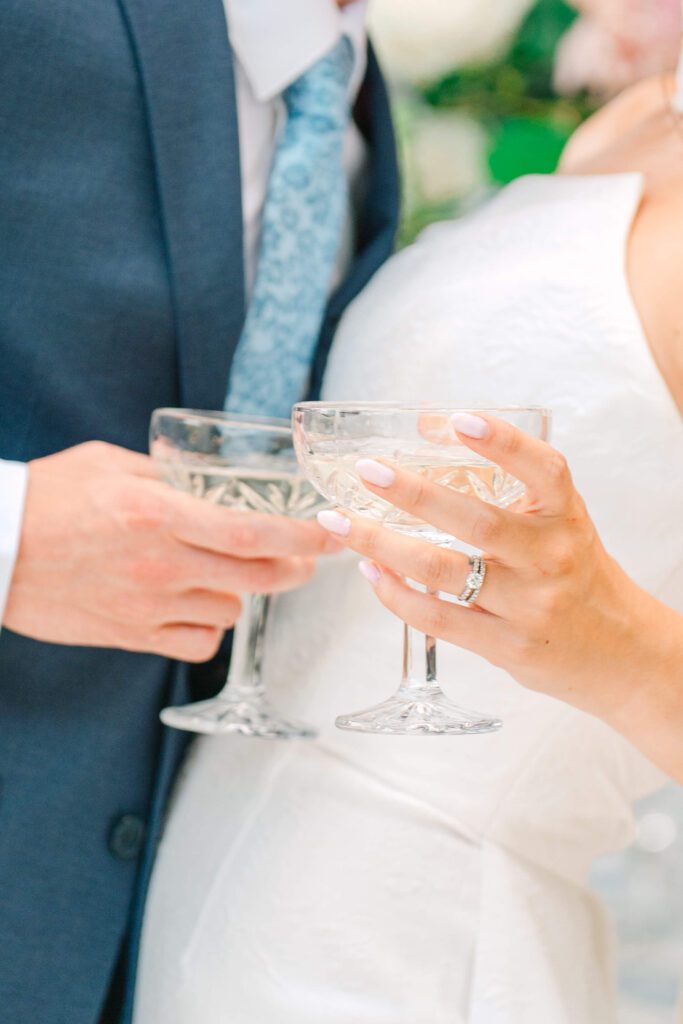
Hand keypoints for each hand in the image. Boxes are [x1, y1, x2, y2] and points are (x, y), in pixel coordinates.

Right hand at [4, 441, 335, 661]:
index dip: (302, 537)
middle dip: (295, 569)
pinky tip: (196, 606)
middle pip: (258, 578)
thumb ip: (167, 474)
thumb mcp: (109, 464)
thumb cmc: (47, 497)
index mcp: (159, 514)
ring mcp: (147, 606)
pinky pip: (197, 643)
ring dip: (241, 592)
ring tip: (223, 574)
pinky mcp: (130, 635)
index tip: (330, 534)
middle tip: (305, 559)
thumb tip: (206, 478)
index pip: (253, 533)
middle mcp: (161, 565)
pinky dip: (208, 627)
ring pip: (231, 611)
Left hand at [316, 415, 682, 727]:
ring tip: (342, 523)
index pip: (544, 470)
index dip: (503, 442)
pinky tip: (370, 571)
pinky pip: (438, 618)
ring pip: (443, 572)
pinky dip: (396, 594)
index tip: (459, 419)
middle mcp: (550, 559)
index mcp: (566, 518)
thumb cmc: (575, 573)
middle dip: (414, 494)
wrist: (616, 651)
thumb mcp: (556, 521)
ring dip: (383, 545)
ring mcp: (527, 606)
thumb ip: (506, 481)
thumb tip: (427, 427)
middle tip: (368, 471)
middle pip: (477, 522)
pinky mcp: (504, 646)